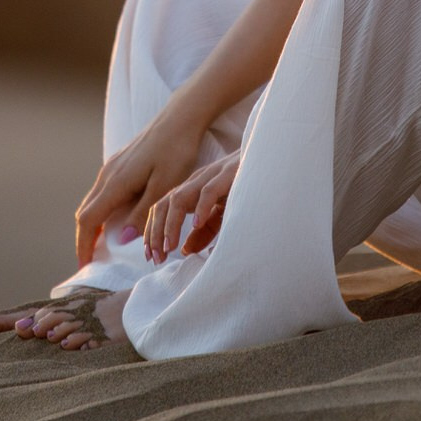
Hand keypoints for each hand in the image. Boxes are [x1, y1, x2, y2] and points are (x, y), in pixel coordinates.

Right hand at [73, 111, 210, 268]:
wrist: (181, 116)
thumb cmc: (177, 150)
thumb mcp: (165, 185)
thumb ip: (142, 213)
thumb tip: (121, 239)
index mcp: (116, 182)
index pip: (88, 220)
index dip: (83, 245)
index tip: (84, 265)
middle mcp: (108, 174)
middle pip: (85, 212)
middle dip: (85, 238)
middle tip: (91, 261)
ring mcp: (113, 166)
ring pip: (93, 200)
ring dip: (92, 224)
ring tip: (100, 245)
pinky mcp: (121, 161)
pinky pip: (102, 191)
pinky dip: (101, 210)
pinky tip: (114, 218)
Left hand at [143, 148, 240, 262]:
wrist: (268, 163)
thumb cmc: (246, 187)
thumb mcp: (222, 214)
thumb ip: (203, 232)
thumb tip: (185, 250)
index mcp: (191, 190)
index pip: (161, 210)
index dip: (152, 233)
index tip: (151, 257)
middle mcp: (196, 182)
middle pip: (162, 205)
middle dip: (155, 233)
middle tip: (156, 258)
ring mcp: (210, 176)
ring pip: (178, 199)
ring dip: (170, 225)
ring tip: (169, 247)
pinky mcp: (229, 174)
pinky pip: (209, 191)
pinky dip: (201, 208)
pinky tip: (197, 225)